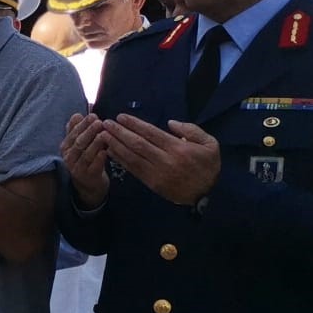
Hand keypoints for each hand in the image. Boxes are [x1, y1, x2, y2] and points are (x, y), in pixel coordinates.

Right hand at [61, 113, 110, 208]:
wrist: (88, 184)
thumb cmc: (85, 159)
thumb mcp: (78, 144)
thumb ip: (76, 129)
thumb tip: (77, 114)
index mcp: (66, 147)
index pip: (73, 133)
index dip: (83, 124)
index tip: (93, 115)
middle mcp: (69, 157)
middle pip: (79, 142)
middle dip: (89, 131)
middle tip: (99, 122)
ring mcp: (78, 168)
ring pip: (86, 154)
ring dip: (95, 143)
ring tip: (104, 134)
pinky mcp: (88, 176)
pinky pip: (94, 166)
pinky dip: (99, 158)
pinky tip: (106, 151)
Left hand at [102, 114, 220, 205]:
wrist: (206, 194)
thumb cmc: (208, 166)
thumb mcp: (210, 144)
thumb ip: (191, 130)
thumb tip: (170, 123)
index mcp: (178, 148)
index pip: (151, 133)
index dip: (134, 124)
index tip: (121, 117)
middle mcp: (165, 160)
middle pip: (137, 144)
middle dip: (119, 132)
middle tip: (105, 123)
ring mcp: (156, 172)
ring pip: (132, 156)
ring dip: (115, 145)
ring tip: (102, 135)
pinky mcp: (151, 183)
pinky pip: (132, 169)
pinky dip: (120, 159)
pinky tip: (110, 151)